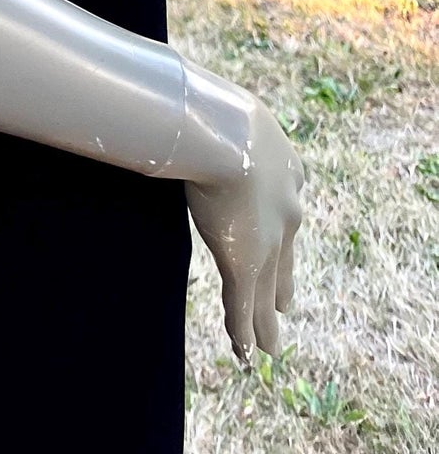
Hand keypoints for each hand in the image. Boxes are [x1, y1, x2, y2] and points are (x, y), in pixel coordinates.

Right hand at [178, 63, 303, 364]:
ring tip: (268, 348)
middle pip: (284, 257)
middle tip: (284, 306)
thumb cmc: (209, 108)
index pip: (284, 212)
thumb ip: (198, 119)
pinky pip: (244, 302)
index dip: (281, 235)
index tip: (282, 247)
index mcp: (284, 167)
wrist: (222, 129)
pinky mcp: (246, 260)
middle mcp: (285, 206)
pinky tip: (246, 354)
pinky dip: (243, 330)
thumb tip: (167, 99)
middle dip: (281, 283)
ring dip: (263, 320)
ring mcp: (267, 235)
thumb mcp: (214, 114)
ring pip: (266, 287)